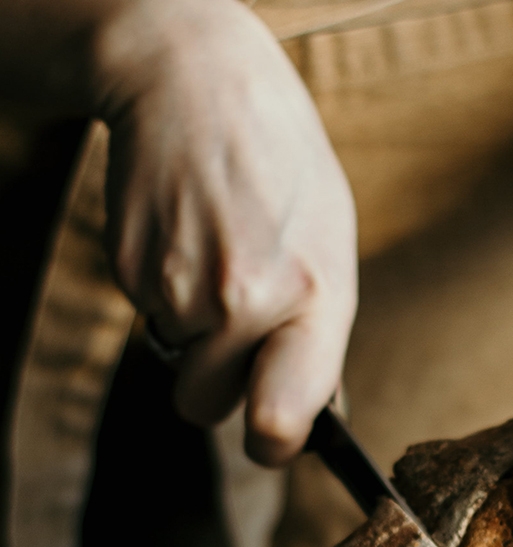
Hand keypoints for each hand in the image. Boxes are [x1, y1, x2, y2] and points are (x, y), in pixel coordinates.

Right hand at [93, 0, 356, 463]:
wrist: (197, 85)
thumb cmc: (284, 170)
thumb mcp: (332, 250)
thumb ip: (321, 335)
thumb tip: (311, 410)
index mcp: (313, 301)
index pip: (280, 422)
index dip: (273, 445)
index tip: (272, 438)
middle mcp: (243, 303)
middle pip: (206, 408)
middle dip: (219, 387)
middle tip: (239, 334)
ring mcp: (178, 288)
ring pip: (176, 364)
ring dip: (193, 336)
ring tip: (219, 262)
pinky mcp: (130, 269)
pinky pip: (149, 319)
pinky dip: (165, 295)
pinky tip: (189, 241)